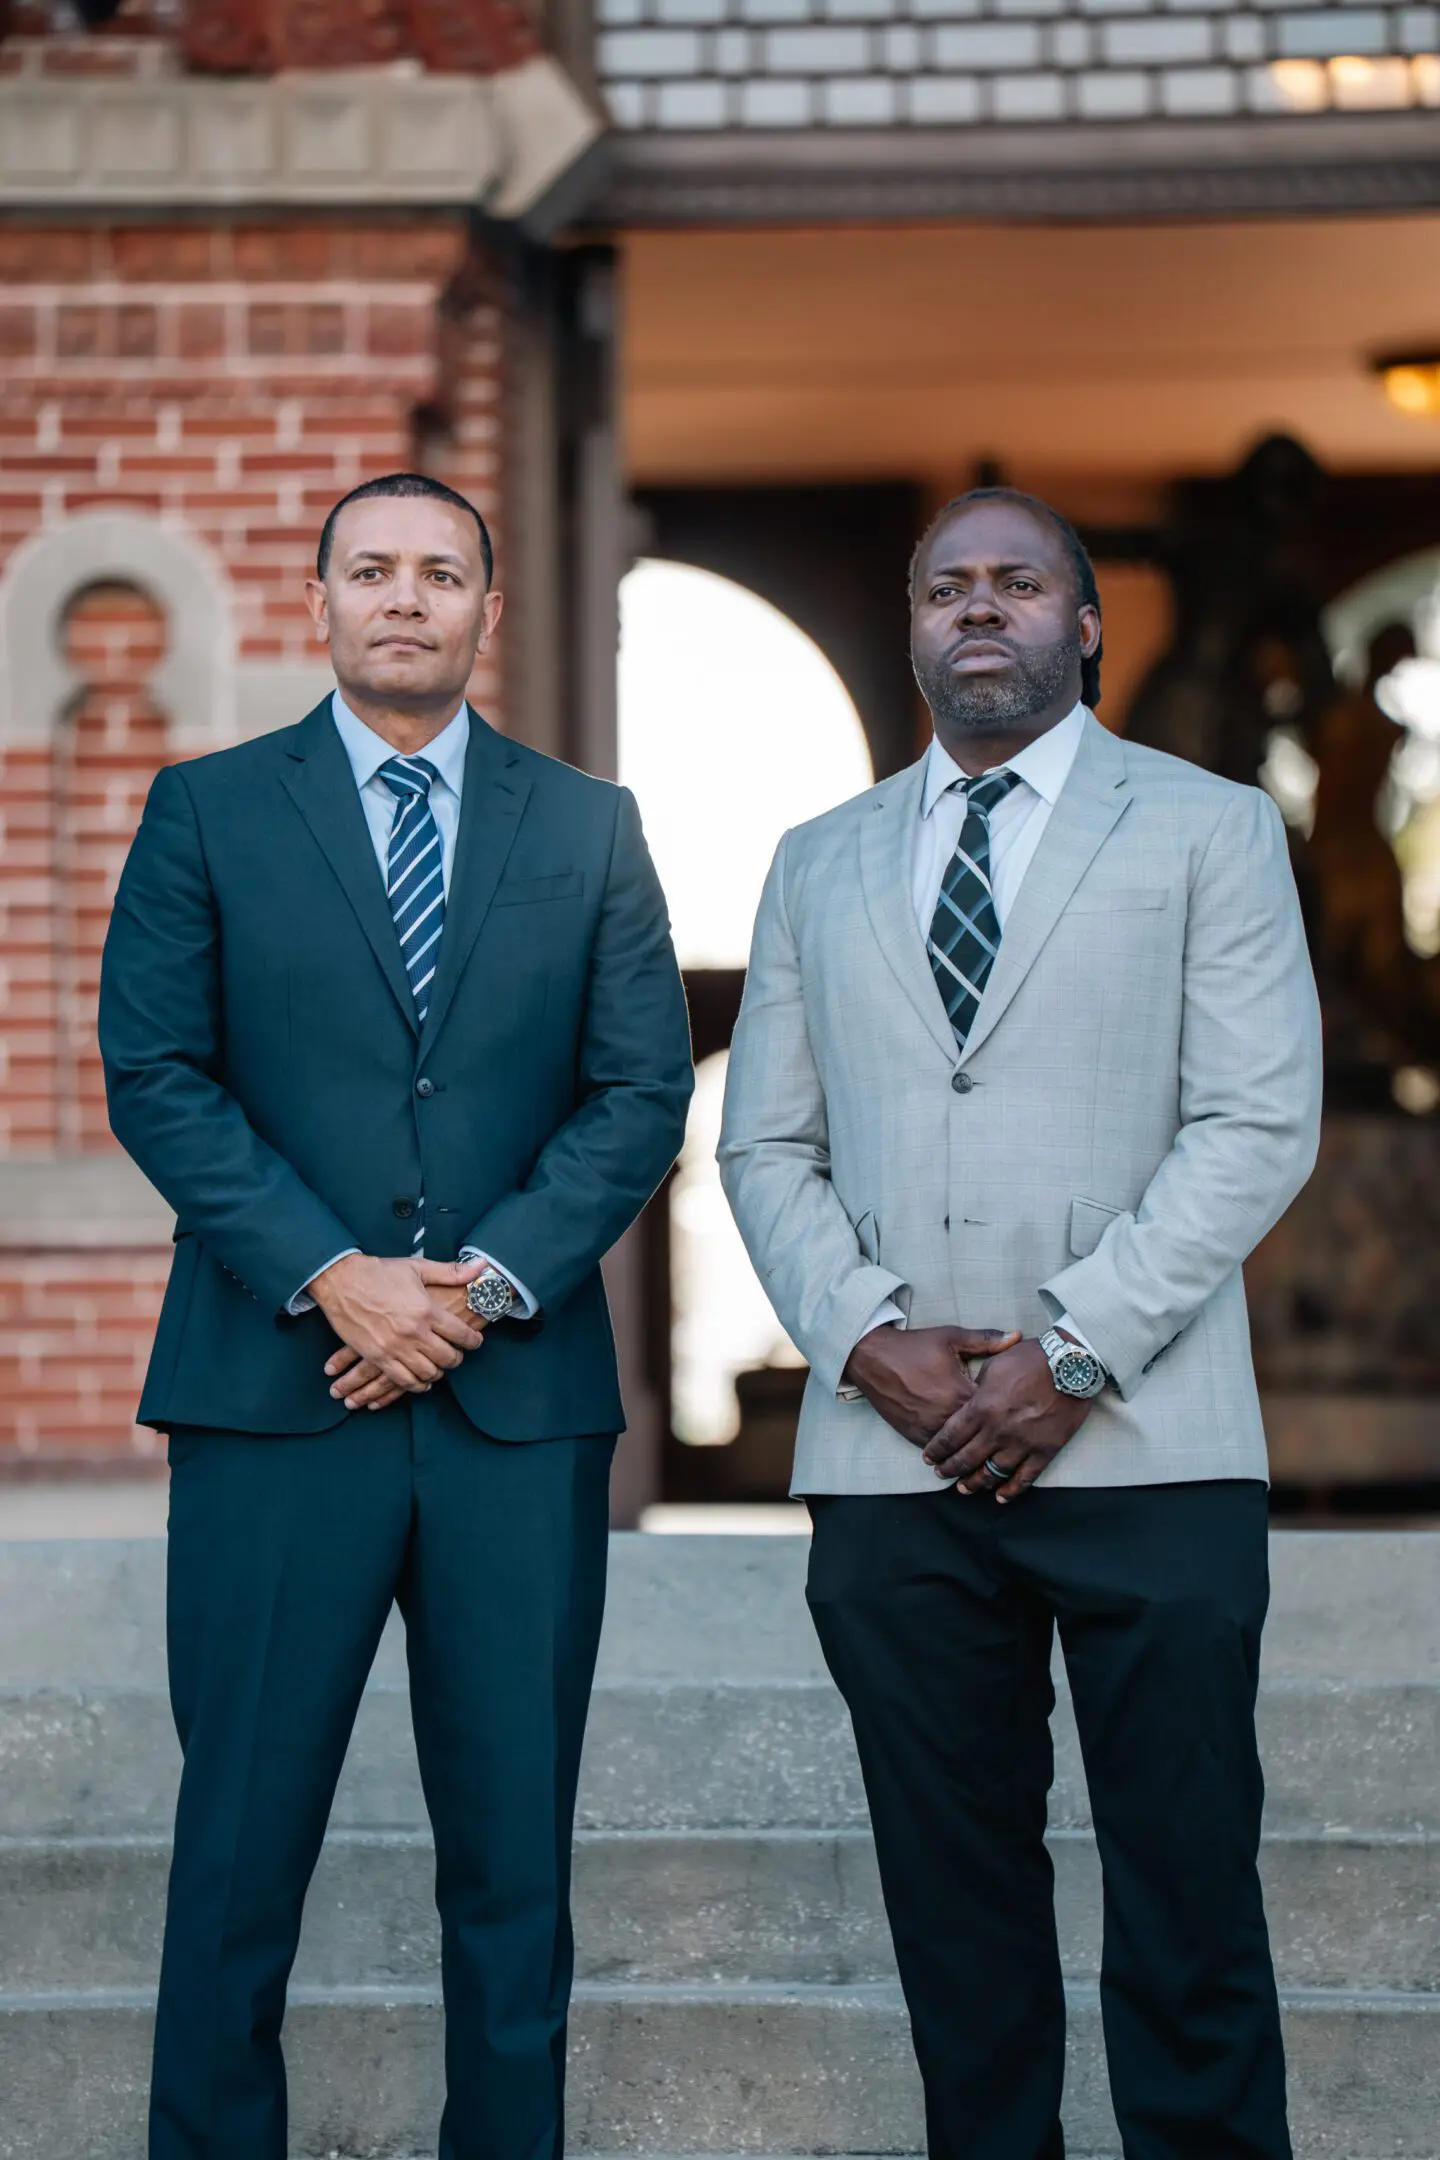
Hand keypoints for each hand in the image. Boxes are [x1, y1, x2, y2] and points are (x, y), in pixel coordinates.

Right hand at [308, 1254, 486, 1404]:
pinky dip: (416, 1384)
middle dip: (457, 1358)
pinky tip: (421, 1380)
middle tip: (457, 1354)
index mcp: (427, 1310)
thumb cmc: (380, 1272)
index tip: (475, 1341)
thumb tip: (481, 1267)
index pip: (461, 1335)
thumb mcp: (417, 1268)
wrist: (341, 1281)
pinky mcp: (377, 1357)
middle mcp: (414, 1332)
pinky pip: (403, 1381)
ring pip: (428, 1373)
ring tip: (439, 1366)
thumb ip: (451, 1272)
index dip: (473, 1341)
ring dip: (437, 1372)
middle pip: (448, 1358)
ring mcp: (395, 1347)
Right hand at [841, 1322, 1020, 1445]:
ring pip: (960, 1449)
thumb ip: (987, 1340)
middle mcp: (946, 1417)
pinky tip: (962, 1450)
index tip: (1015, 1407)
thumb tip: (1017, 1336)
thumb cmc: (913, 1346)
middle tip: (1008, 1435)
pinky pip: (939, 1451)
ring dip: (972, 1448)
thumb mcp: (952, 1337)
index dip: (1006, 1410)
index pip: (995, 1411)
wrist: (872, 1358)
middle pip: (980, 1436)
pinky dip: (951, 1450)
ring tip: (988, 1449)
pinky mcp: (914, 1436)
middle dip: (993, 1434)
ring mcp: (929, 1429)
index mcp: (961, 1393)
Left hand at [922, 1337, 1092, 1501]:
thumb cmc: (1031, 1358)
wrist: (1070, 1364)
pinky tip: (1000, 1497)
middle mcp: (997, 1430)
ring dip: (975, 1483)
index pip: (950, 1436)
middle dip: (950, 1469)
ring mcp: (1021, 1443)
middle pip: (966, 1459)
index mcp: (982, 1407)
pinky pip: (1025, 1478)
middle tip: (941, 1474)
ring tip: (964, 1488)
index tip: (929, 1457)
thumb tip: (971, 1401)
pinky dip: (1011, 1491)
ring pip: (992, 1473)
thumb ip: (979, 1388)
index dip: (937, 1450)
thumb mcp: (995, 1365)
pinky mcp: (1044, 1451)